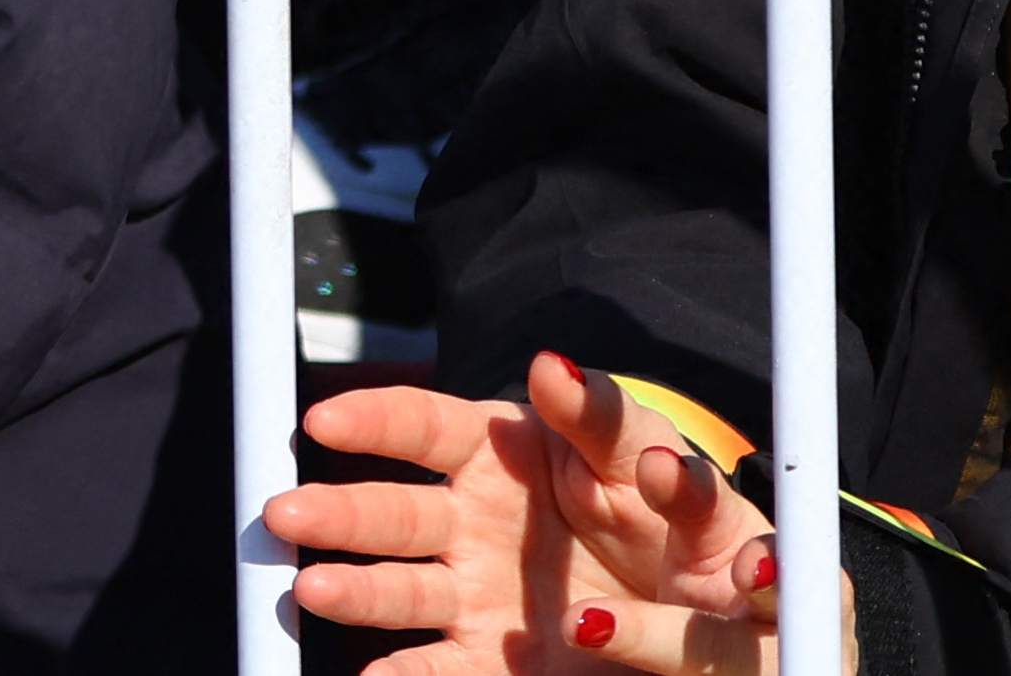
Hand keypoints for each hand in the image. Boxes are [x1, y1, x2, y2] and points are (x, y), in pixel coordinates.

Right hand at [265, 353, 813, 673]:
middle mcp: (474, 522)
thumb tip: (551, 367)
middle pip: (394, 512)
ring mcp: (479, 594)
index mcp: (503, 455)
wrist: (723, 615)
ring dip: (356, 591)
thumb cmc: (681, 518)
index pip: (420, 426)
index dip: (370, 420)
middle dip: (337, 512)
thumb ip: (603, 417)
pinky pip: (446, 669)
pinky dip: (407, 675)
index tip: (324, 421)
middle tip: (287, 515)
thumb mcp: (649, 456)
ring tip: (312, 592)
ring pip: (403, 590)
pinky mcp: (498, 661)